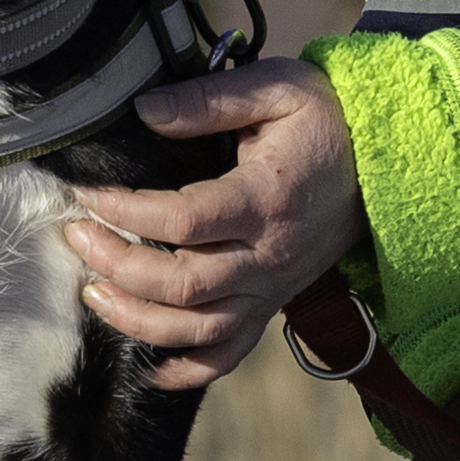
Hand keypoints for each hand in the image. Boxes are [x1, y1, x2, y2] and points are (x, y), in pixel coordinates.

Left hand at [67, 60, 366, 390]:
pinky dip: (188, 372)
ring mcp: (271, 288)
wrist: (383, 164)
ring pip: (198, 330)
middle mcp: (268, 255)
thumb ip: (210, 98)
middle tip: (76, 237)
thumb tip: (145, 110)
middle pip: (183, 286)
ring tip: (93, 294)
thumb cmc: (325, 120)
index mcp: (266, 199)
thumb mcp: (277, 88)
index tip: (87, 193)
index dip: (126, 212)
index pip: (183, 221)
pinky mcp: (272, 305)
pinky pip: (229, 355)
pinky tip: (148, 368)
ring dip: (138, 321)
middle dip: (117, 267)